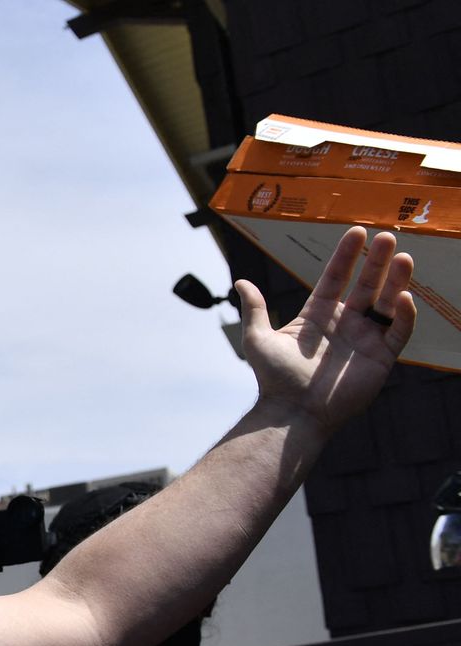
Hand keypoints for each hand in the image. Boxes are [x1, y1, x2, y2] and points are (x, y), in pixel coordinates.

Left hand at [235, 226, 416, 435]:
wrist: (292, 413)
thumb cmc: (274, 379)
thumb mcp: (258, 339)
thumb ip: (255, 309)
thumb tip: (241, 282)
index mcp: (317, 315)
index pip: (336, 277)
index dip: (346, 255)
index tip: (356, 231)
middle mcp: (344, 323)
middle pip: (366, 284)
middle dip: (377, 261)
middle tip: (388, 236)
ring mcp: (364, 339)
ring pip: (387, 303)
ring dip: (397, 280)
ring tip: (403, 256)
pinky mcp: (380, 358)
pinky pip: (399, 332)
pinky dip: (404, 315)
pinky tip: (403, 297)